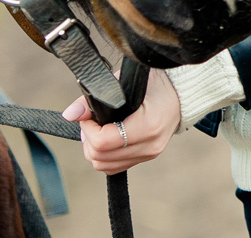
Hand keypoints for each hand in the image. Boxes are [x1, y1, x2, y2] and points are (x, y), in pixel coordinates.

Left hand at [62, 71, 181, 173]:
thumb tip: (70, 115)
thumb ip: (94, 99)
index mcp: (147, 126)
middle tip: (90, 121)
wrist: (181, 91)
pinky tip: (107, 137)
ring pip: (104, 166)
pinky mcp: (147, 157)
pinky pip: (114, 167)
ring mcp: (149, 154)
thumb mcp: (124, 82)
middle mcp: (150, 145)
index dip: (87, 129)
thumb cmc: (154, 82)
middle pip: (100, 158)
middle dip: (88, 139)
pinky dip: (104, 155)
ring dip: (94, 149)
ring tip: (98, 128)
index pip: (102, 142)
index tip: (88, 115)